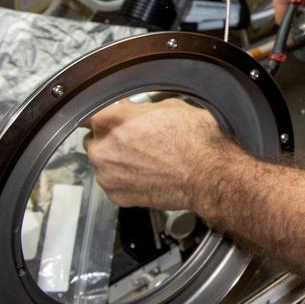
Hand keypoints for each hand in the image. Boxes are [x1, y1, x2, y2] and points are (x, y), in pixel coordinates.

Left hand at [85, 97, 228, 210]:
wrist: (209, 175)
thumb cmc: (195, 141)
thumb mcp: (169, 107)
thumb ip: (140, 109)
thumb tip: (133, 110)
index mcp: (111, 121)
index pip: (94, 113)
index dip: (112, 115)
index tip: (119, 117)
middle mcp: (102, 149)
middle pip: (94, 139)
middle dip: (111, 138)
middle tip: (136, 138)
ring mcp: (108, 175)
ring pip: (103, 163)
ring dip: (117, 160)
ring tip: (146, 158)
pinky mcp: (118, 196)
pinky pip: (114, 183)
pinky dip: (126, 179)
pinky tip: (148, 173)